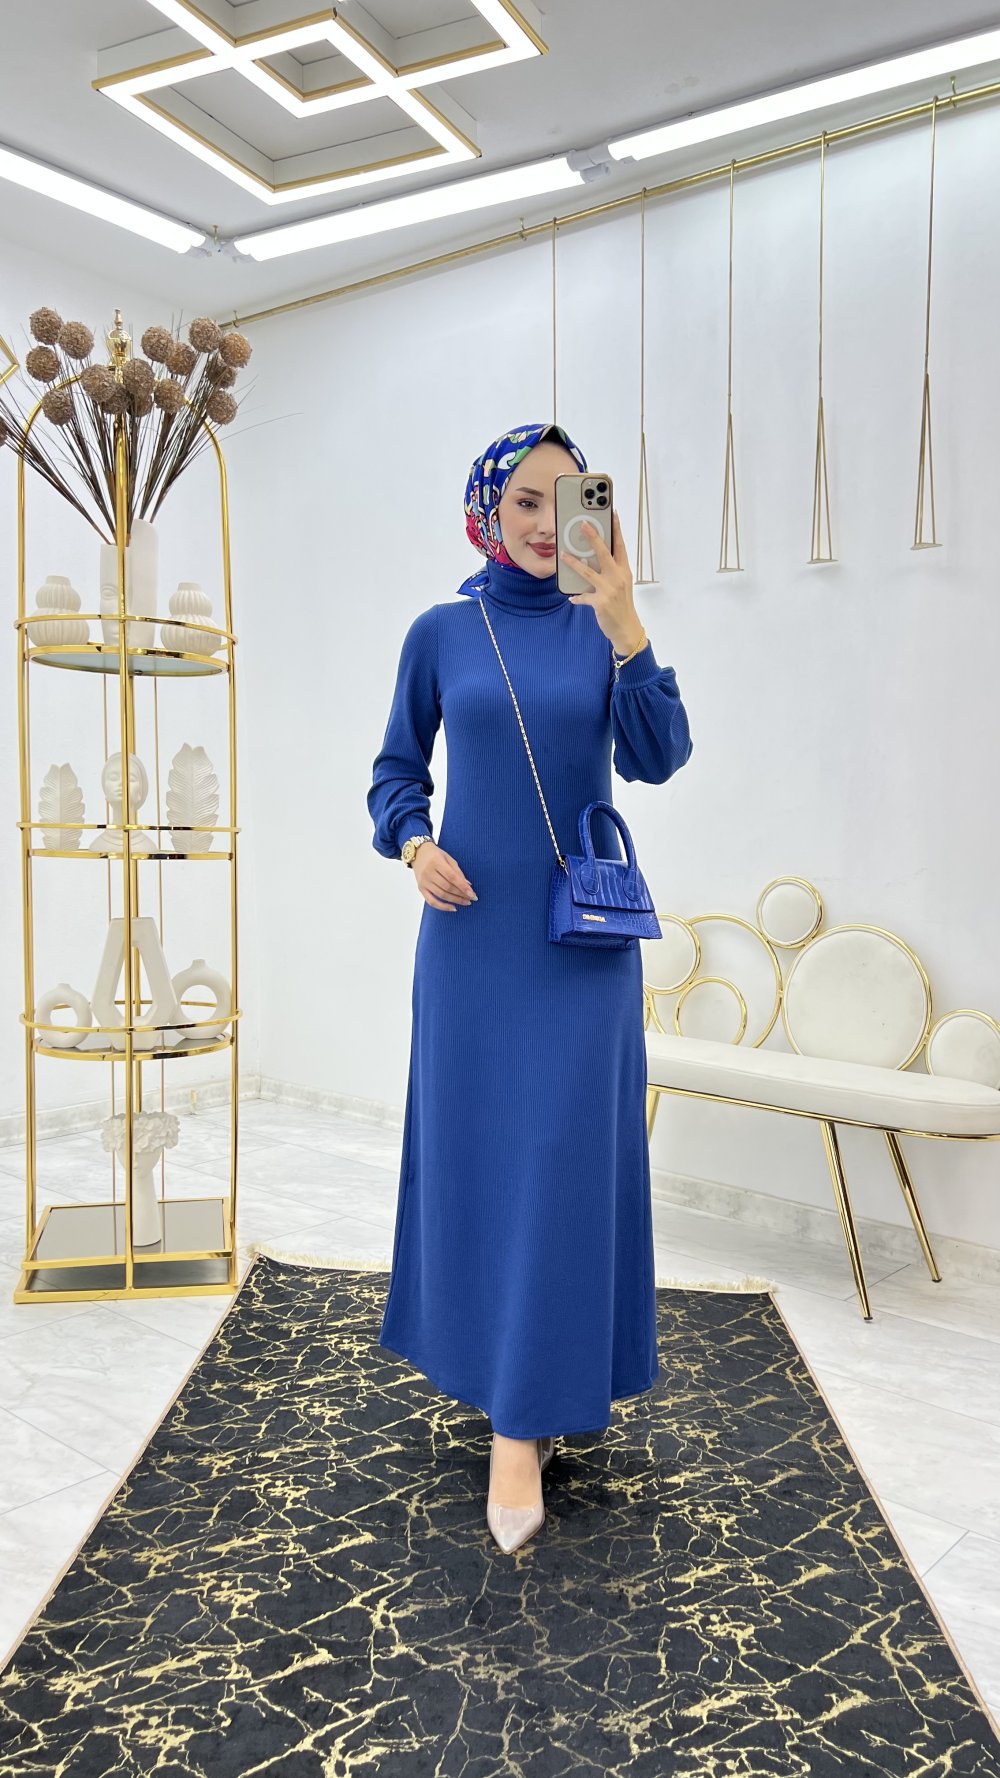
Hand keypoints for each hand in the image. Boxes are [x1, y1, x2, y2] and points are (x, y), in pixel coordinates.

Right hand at [413, 842, 477, 911]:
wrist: (418, 853)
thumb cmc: (435, 854)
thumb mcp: (448, 858)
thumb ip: (457, 871)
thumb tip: (468, 885)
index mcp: (436, 862)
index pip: (452, 877)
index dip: (463, 887)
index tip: (473, 894)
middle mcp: (428, 872)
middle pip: (447, 887)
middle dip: (461, 894)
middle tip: (472, 898)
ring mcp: (424, 882)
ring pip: (441, 895)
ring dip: (455, 900)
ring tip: (465, 902)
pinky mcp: (421, 888)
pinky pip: (431, 901)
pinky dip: (442, 907)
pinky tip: (452, 908)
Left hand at [559, 508, 645, 655]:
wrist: (626, 628)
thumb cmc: (622, 604)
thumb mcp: (621, 584)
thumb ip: (611, 570)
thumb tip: (593, 558)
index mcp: (624, 570)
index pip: (620, 545)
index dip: (616, 528)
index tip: (612, 513)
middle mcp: (618, 577)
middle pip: (604, 552)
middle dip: (593, 537)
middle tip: (582, 524)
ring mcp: (609, 590)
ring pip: (588, 572)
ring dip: (573, 562)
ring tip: (562, 554)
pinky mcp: (600, 602)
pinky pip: (583, 596)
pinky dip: (576, 597)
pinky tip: (571, 597)